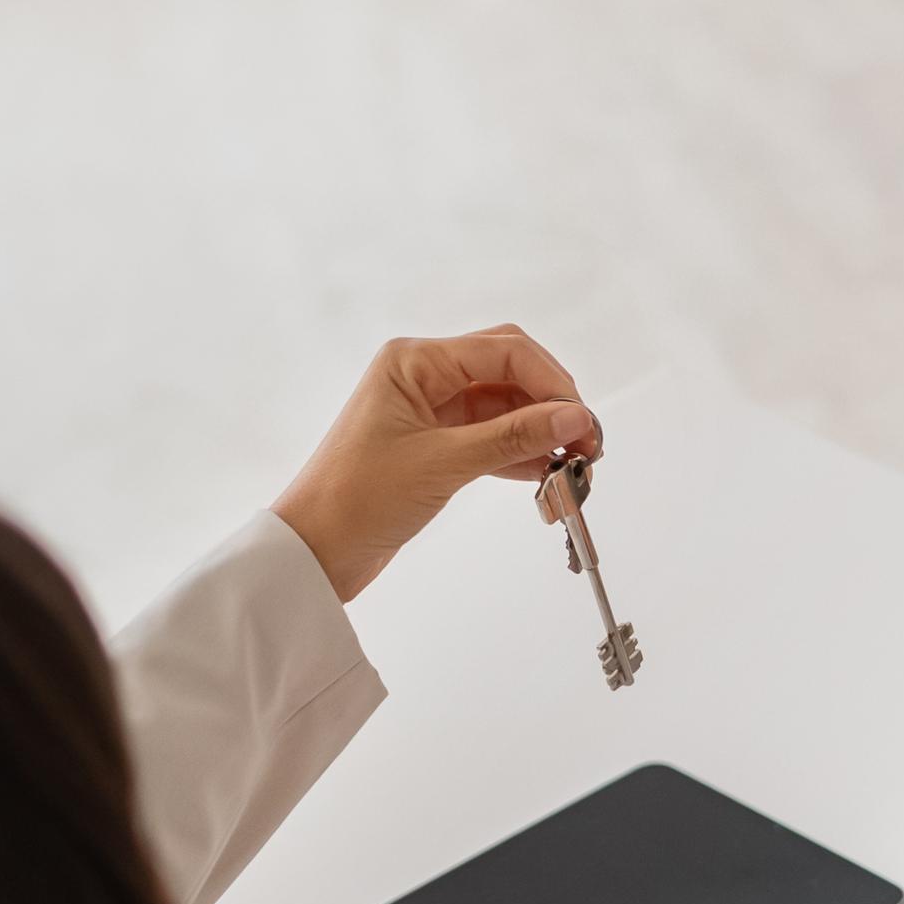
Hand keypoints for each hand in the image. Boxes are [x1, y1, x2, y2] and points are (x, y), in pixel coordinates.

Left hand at [273, 327, 599, 601]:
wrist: (316, 550)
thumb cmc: (356, 498)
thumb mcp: (444, 463)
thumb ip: (514, 437)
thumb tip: (575, 418)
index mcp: (415, 361)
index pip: (504, 352)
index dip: (552, 383)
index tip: (583, 422)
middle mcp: (424, 376)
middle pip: (510, 372)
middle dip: (552, 403)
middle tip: (586, 442)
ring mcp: (432, 411)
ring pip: (506, 407)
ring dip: (541, 432)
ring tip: (574, 466)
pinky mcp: (437, 446)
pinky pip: (494, 438)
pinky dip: (522, 454)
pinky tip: (547, 475)